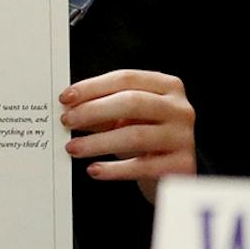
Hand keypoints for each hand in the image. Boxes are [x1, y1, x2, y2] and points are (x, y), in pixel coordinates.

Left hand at [62, 69, 194, 200]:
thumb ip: (100, 107)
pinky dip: (114, 169)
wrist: (173, 169)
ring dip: (98, 142)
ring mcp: (184, 137)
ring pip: (135, 135)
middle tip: (67, 121)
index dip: (92, 87)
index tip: (65, 98)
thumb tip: (68, 107)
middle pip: (132, 102)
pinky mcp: (182, 166)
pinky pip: (143, 167)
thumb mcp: (124, 116)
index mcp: (166, 86)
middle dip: (93, 111)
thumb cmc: (144, 134)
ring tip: (73, 148)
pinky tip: (94, 169)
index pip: (125, 79)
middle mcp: (180, 109)